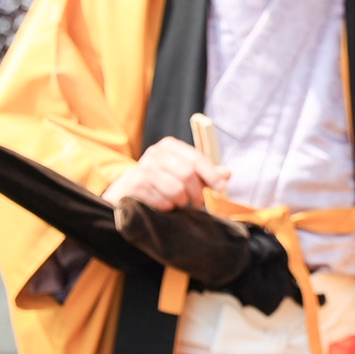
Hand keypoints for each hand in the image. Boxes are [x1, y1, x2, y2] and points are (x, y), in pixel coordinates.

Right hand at [101, 136, 228, 210]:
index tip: (221, 188)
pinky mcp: (136, 185)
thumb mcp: (183, 172)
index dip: (211, 174)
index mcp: (170, 146)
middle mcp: (156, 153)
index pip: (197, 159)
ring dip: (182, 202)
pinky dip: (168, 207)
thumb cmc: (161, 180)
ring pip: (177, 190)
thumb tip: (227, 174)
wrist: (127, 189)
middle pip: (188, 174)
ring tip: (179, 202)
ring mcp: (144, 168)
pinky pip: (163, 201)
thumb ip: (205, 173)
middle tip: (198, 202)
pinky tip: (164, 204)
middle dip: (197, 193)